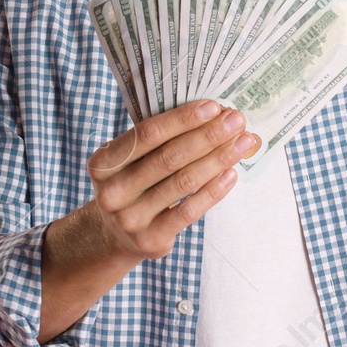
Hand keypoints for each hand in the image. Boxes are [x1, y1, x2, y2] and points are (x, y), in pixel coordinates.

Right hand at [85, 99, 260, 260]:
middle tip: (236, 120)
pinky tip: (231, 174)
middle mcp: (112, 191)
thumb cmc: (133, 184)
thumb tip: (212, 115)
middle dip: (208, 136)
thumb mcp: (130, 161)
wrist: (115, 236)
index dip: (182, 119)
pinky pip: (189, 211)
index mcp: (103, 163)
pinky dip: (213, 190)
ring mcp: (130, 218)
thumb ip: (158, 140)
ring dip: (218, 159)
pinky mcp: (150, 239)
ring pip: (183, 182)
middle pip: (169, 157)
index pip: (148, 134)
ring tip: (243, 143)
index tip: (213, 106)